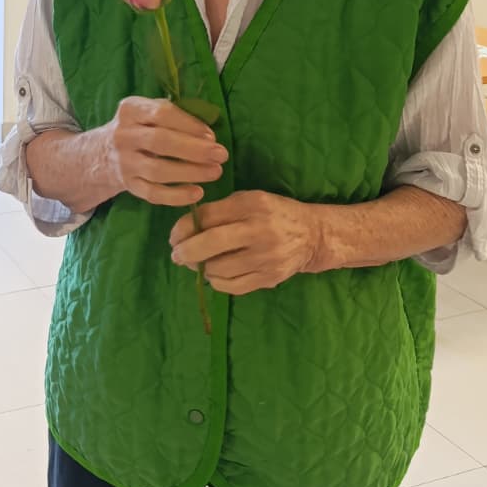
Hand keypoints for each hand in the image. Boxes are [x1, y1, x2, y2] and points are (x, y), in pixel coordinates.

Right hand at [103, 97, 226, 206]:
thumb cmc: (139, 128)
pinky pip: (153, 193)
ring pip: (157, 170)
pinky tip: (197, 193)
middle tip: (221, 155)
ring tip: (215, 172)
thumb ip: (174, 116)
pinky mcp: (128, 185)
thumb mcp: (147, 112)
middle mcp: (123, 135)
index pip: (161, 113)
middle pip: (160, 142)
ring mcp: (124, 162)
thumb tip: (208, 136)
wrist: (102, 154)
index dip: (189, 124)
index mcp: (130, 110)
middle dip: (194, 149)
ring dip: (190, 172)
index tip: (211, 135)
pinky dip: (176, 196)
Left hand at [169, 191, 322, 294]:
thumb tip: (185, 230)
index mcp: (252, 204)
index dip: (184, 227)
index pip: (208, 216)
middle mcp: (260, 230)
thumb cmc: (273, 213)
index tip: (174, 235)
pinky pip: (232, 286)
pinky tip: (213, 274)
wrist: (312, 235)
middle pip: (211, 243)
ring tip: (196, 263)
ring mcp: (266, 257)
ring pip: (219, 269)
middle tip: (176, 255)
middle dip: (186, 251)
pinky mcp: (269, 278)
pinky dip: (216, 282)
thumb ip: (220, 211)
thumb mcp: (249, 200)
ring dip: (200, 268)